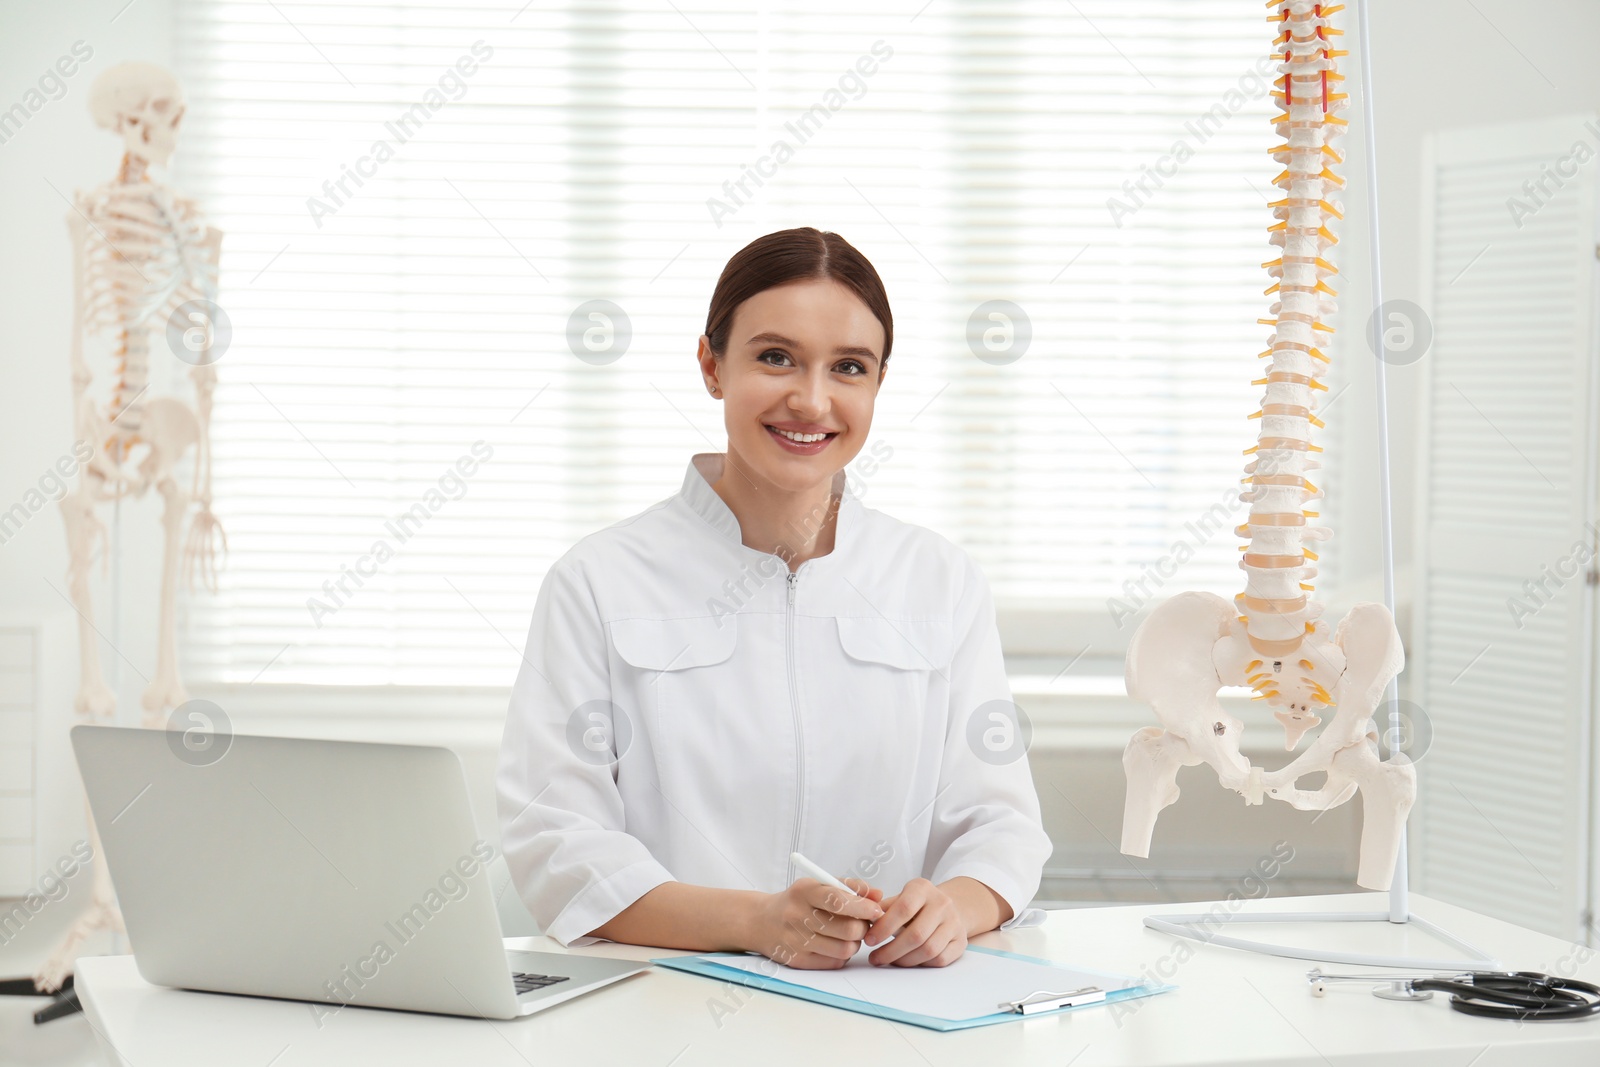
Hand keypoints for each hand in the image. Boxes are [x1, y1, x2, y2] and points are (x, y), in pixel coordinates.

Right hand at [746, 877, 884, 968]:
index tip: (877, 909)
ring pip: (846, 949)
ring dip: (855, 942)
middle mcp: (797, 917)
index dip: (863, 907)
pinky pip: (836, 962)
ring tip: (849, 934)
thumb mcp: (818, 885)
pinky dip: (843, 954)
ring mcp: (796, 942)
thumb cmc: (798, 901)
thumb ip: (850, 887)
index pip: (839, 901)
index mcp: (804, 892)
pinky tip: (835, 944)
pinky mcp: (798, 961)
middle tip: (863, 923)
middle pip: (848, 929)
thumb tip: (879, 896)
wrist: (762, 922)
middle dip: (864, 927)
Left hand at [863, 878, 967, 966]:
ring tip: (889, 960)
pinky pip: (940, 959)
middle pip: (916, 934)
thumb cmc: (915, 905)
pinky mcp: (961, 941)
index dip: (884, 927)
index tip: (869, 940)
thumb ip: (882, 908)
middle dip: (891, 950)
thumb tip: (864, 919)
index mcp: (923, 888)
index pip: (903, 908)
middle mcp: (942, 903)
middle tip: (875, 957)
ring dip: (904, 960)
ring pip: (928, 950)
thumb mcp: (899, 898)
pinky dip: (921, 964)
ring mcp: (954, 922)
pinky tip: (908, 961)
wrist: (946, 908)